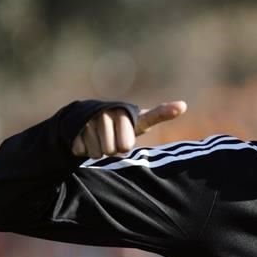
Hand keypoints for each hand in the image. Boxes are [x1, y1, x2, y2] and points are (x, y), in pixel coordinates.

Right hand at [72, 100, 187, 157]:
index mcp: (125, 112)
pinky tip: (85, 139)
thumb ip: (159, 114)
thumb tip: (183, 104)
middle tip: (112, 140)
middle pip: (116, 149)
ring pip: (99, 152)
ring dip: (99, 151)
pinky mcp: (72, 126)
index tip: (171, 113)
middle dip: (114, 149)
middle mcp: (107, 112)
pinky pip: (82, 150)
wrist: (86, 119)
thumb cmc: (120, 124)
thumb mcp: (139, 121)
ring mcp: (89, 118)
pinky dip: (84, 150)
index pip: (132, 136)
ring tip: (99, 139)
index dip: (141, 131)